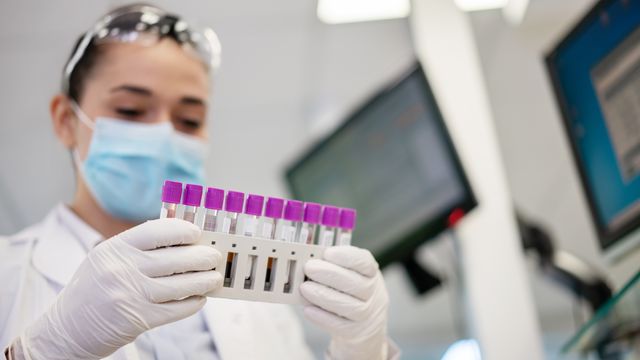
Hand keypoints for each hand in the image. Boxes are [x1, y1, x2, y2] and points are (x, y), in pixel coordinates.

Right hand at [18, 218, 221, 359]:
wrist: (67, 328)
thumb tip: (181, 239)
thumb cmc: (93, 290)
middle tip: (214, 257)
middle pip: (176, 258)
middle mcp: (122, 269)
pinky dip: (193, 303)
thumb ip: (138, 247)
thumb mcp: (107, 259)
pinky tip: (200, 298)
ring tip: (214, 277)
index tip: (197, 233)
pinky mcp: (139, 319)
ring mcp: (131, 294)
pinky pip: (176, 308)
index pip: (157, 231)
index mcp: (115, 248)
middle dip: (202, 257)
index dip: (183, 230)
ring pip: (181, 284)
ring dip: (204, 280)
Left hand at [300, 246, 388, 359]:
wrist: (363, 324)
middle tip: (309, 268)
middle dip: (330, 274)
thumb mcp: (348, 275)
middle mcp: (373, 293)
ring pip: (349, 306)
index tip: (327, 253)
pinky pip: (340, 326)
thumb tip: (310, 260)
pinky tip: (308, 309)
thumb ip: (332, 266)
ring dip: (324, 296)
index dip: (347, 256)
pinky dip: (323, 317)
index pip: (364, 262)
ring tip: (305, 288)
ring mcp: (367, 314)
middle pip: (356, 284)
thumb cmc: (350, 292)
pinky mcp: (356, 332)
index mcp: (371, 273)